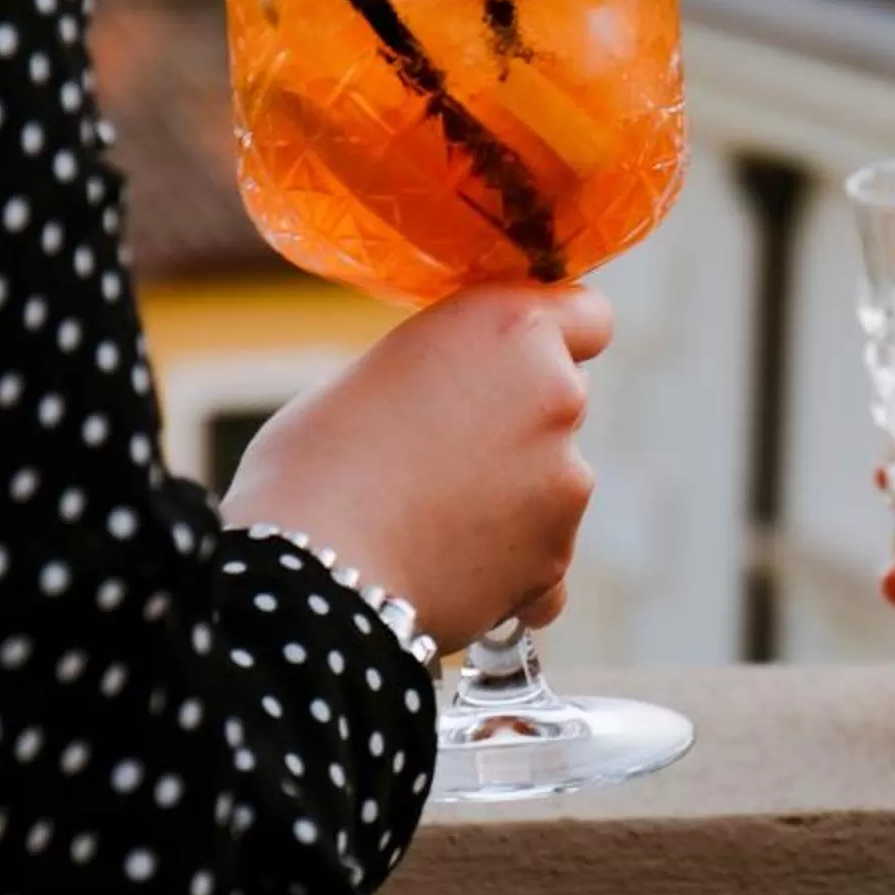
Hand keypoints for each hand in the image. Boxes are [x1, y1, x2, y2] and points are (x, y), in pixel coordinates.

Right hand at [222, 283, 611, 648]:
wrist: (307, 579)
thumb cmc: (312, 466)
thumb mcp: (379, 375)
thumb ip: (447, 374)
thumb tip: (460, 397)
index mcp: (512, 330)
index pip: (588, 316)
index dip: (552, 339)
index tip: (515, 361)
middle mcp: (558, 396)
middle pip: (561, 399)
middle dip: (517, 420)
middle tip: (438, 450)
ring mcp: (566, 482)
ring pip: (552, 479)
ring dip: (511, 495)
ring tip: (425, 521)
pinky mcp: (556, 558)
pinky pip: (540, 554)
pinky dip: (508, 564)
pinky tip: (443, 569)